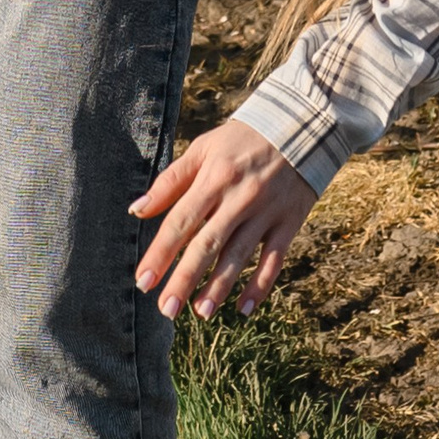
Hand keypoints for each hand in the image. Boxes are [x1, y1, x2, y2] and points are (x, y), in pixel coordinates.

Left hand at [131, 121, 317, 321]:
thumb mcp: (203, 149)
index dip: (161, 253)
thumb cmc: (242, 140)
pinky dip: (260, 286)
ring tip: (200, 312)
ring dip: (219, 287)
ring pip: (239, 255)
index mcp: (214, 178)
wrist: (302, 126)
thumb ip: (171, 180)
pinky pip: (274, 260)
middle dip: (185, 279)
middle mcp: (239, 197)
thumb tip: (137, 209)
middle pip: (207, 244)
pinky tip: (243, 309)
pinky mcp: (289, 222)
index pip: (181, 221)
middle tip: (166, 309)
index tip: (143, 281)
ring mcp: (266, 212)